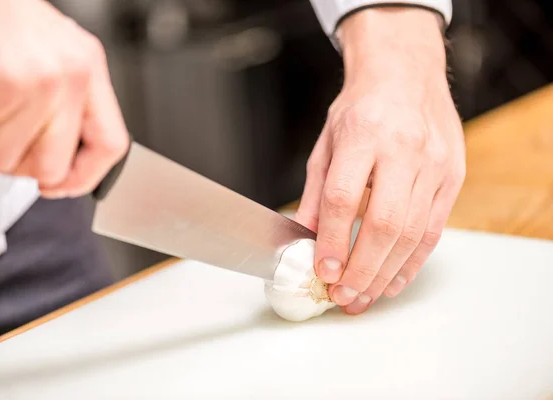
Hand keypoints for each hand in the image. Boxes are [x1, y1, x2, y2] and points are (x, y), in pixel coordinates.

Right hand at [0, 0, 128, 197]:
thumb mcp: (51, 53)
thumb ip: (65, 104)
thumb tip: (58, 169)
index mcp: (89, 67)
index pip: (111, 145)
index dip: (84, 178)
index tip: (59, 186)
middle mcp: (70, 75)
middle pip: (50, 167)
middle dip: (16, 163)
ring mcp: (35, 82)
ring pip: (3, 160)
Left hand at [295, 7, 465, 313]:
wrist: (406, 76)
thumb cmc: (361, 109)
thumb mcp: (327, 144)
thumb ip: (316, 194)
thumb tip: (305, 239)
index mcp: (364, 134)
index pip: (346, 197)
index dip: (333, 240)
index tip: (323, 271)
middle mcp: (404, 149)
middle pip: (385, 223)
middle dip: (362, 269)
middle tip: (344, 297)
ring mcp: (435, 164)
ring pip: (413, 233)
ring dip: (386, 274)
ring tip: (364, 297)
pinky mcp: (453, 178)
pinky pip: (434, 230)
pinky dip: (412, 263)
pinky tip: (393, 281)